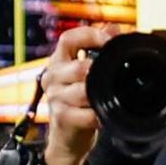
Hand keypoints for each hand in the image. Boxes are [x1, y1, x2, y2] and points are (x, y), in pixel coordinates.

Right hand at [39, 24, 116, 164]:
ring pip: (82, 91)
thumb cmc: (79, 102)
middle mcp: (52, 76)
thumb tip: (113, 27)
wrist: (67, 137)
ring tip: (107, 98)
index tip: (110, 41)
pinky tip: (102, 116)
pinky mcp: (61, 117)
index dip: (90, 36)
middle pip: (78, 66)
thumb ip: (98, 48)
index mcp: (58, 61)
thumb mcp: (87, 73)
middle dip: (98, 72)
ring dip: (98, 95)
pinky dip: (98, 115)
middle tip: (111, 77)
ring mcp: (54, 97)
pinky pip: (85, 114)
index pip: (68, 39)